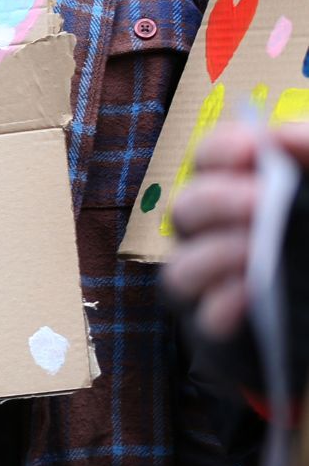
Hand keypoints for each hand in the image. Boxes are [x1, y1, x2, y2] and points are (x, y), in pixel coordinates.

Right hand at [163, 122, 308, 337]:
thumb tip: (285, 134)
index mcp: (231, 193)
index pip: (207, 159)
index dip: (222, 150)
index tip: (255, 149)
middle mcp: (206, 236)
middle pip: (184, 209)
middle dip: (217, 201)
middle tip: (261, 202)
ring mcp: (205, 285)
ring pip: (180, 268)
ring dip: (216, 255)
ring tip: (256, 252)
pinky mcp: (216, 331)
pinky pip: (204, 318)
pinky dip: (224, 305)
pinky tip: (252, 292)